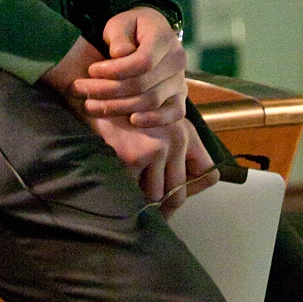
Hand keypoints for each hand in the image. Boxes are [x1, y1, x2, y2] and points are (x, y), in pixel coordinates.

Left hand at [70, 7, 186, 125]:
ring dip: (119, 107)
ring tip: (91, 106)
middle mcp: (177, 60)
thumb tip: (119, 55)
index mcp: (164, 38)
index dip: (115, 70)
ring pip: (151, 101)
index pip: (142, 61)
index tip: (91, 70)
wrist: (150, 35)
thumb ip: (119, 36)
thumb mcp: (120, 23)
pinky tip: (132, 120)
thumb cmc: (131, 29)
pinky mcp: (180, 98)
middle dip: (108, 90)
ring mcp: (180, 80)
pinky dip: (154, 120)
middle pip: (142, 84)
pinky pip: (174, 113)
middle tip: (81, 90)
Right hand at [88, 113, 215, 215]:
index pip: (208, 173)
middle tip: (146, 211)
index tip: (171, 194)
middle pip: (178, 193)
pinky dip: (122, 188)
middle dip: (162, 208)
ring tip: (126, 187)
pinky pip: (132, 190)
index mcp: (186, 131)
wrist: (95, 90)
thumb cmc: (123, 112)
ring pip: (155, 196)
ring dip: (140, 197)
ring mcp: (158, 147)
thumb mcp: (157, 126)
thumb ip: (171, 151)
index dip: (192, 189)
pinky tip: (113, 174)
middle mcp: (179, 138)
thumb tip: (172, 195)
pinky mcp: (135, 155)